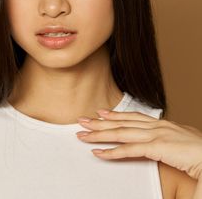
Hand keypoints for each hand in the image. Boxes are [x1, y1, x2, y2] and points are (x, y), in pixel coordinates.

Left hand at [76, 110, 201, 180]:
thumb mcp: (182, 144)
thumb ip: (169, 143)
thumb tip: (164, 148)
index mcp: (164, 125)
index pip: (134, 117)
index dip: (116, 115)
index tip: (101, 113)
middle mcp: (157, 126)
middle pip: (122, 123)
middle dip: (100, 122)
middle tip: (82, 121)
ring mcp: (156, 135)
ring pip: (120, 133)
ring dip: (99, 134)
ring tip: (83, 135)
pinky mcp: (157, 147)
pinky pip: (129, 150)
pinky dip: (111, 152)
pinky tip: (98, 152)